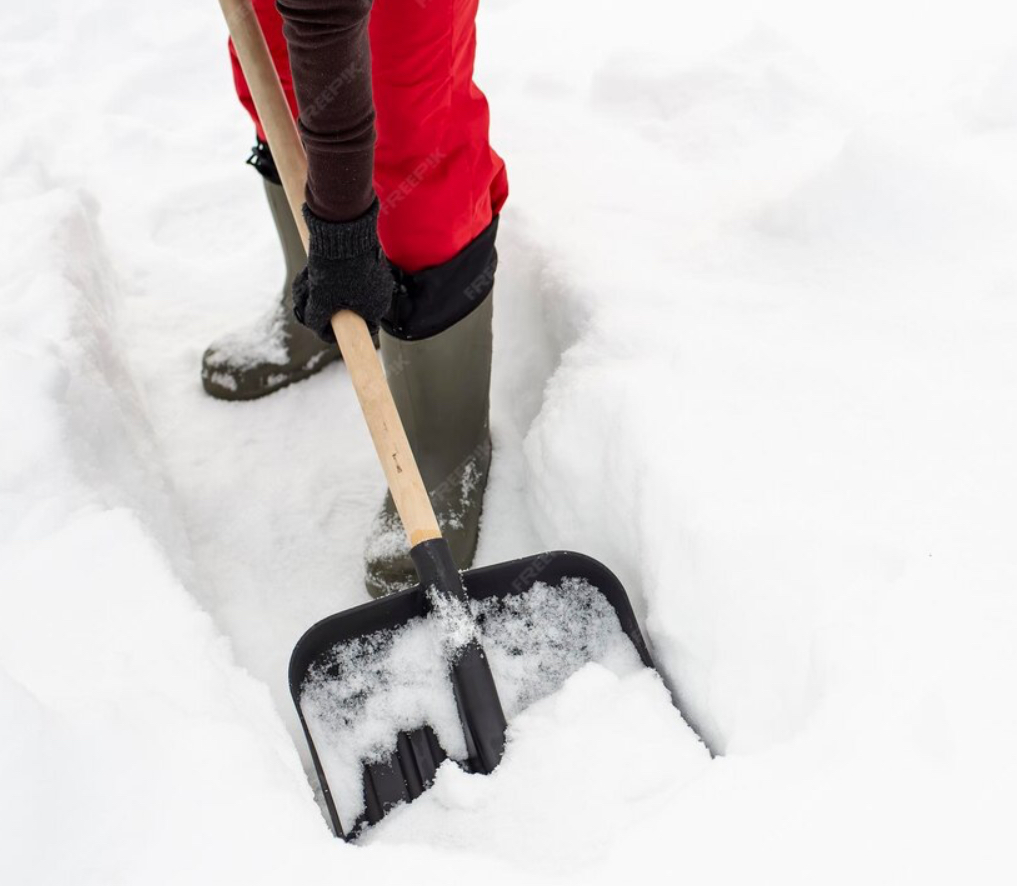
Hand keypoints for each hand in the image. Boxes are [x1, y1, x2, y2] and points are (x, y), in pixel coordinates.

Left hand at [292, 200, 393, 341]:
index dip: (338, 328)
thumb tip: (317, 327)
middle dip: (331, 306)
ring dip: (331, 290)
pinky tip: (323, 268)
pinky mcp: (371, 260)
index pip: (360, 329)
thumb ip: (317, 320)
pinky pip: (353, 276)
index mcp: (377, 308)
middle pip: (354, 310)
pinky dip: (338, 276)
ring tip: (314, 280)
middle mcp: (383, 294)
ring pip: (350, 292)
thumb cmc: (335, 269)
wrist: (343, 228)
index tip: (322, 320)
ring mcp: (379, 276)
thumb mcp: (320, 300)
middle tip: (312, 297)